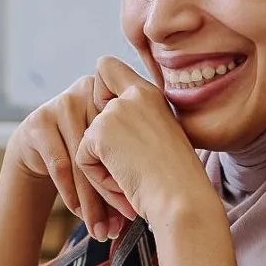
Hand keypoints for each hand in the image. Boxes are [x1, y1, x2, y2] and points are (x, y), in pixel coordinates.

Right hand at [7, 74, 126, 240]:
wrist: (39, 145)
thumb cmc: (86, 150)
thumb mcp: (110, 146)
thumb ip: (130, 161)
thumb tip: (153, 205)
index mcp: (115, 93)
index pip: (127, 137)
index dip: (134, 173)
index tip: (138, 207)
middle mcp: (88, 92)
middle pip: (104, 150)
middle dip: (113, 193)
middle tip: (122, 225)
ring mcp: (61, 104)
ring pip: (82, 161)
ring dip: (92, 201)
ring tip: (100, 229)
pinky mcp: (39, 121)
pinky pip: (60, 164)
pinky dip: (71, 193)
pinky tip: (79, 213)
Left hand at [77, 57, 215, 226]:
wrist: (183, 199)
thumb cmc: (178, 181)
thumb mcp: (161, 139)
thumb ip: (134, 123)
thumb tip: (101, 126)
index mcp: (150, 94)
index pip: (106, 67)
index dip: (99, 92)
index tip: (116, 125)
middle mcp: (133, 94)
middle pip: (89, 107)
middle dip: (100, 145)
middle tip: (131, 168)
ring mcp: (115, 111)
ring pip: (87, 141)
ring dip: (104, 168)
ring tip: (134, 181)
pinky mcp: (100, 132)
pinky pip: (82, 159)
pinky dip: (99, 179)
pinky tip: (125, 185)